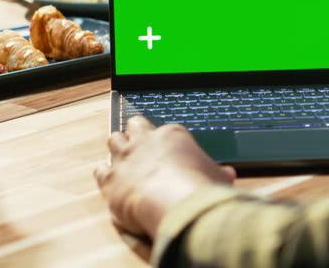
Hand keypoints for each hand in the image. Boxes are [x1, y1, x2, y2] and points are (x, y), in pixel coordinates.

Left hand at [94, 117, 236, 236]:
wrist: (176, 204)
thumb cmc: (200, 189)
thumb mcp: (216, 178)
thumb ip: (217, 173)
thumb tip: (228, 175)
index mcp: (172, 134)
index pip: (165, 130)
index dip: (164, 140)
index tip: (167, 150)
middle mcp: (145, 140)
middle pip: (135, 125)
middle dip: (136, 132)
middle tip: (139, 144)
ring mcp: (125, 156)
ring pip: (113, 139)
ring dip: (117, 147)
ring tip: (122, 158)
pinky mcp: (110, 177)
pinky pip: (100, 168)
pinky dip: (104, 173)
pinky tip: (109, 179)